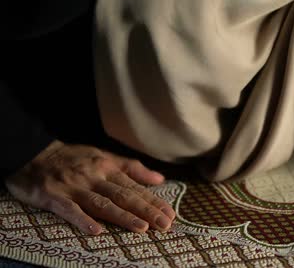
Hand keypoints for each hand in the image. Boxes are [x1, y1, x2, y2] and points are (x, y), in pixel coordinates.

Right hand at [4, 140, 175, 234]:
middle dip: (146, 211)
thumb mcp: (104, 156)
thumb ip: (131, 168)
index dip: (154, 201)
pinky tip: (96, 231)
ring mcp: (74, 187)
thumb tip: (160, 178)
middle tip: (165, 224)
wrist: (32, 153)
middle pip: (124, 196)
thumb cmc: (72, 158)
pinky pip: (70, 210)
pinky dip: (83, 220)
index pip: (135, 187)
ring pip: (102, 204)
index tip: (170, 214)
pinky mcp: (54, 197)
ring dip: (123, 216)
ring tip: (142, 228)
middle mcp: (94, 177)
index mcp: (107, 168)